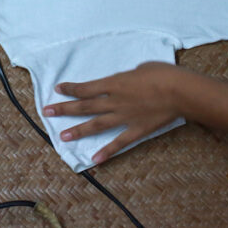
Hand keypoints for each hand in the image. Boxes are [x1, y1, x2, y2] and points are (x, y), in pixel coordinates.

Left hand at [43, 62, 182, 164]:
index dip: (70, 89)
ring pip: (96, 125)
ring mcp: (124, 117)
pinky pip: (118, 142)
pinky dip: (107, 151)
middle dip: (64, 109)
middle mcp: (114, 101)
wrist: (179, 91)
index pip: (86, 88)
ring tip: (62, 137)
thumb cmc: (162, 73)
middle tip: (48, 112)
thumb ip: (129, 77)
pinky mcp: (136, 130)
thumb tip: (128, 80)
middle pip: (84, 106)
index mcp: (113, 83)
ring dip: (78, 131)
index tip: (57, 89)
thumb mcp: (141, 68)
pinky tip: (95, 159)